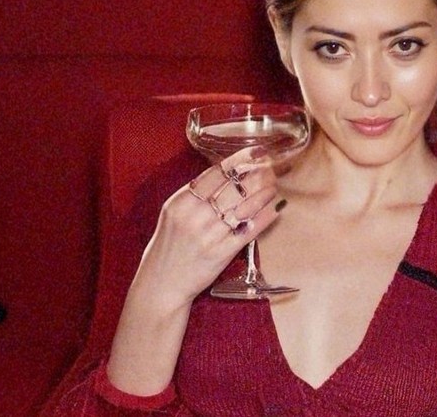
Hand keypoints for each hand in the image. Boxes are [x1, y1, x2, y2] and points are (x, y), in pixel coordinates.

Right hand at [131, 148, 279, 309]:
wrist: (161, 285)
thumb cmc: (169, 247)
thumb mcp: (173, 214)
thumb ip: (195, 195)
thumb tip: (226, 174)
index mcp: (181, 202)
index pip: (215, 173)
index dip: (240, 160)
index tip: (256, 152)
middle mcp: (194, 216)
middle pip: (233, 187)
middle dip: (257, 174)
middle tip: (271, 167)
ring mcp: (208, 235)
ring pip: (243, 206)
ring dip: (264, 193)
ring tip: (274, 185)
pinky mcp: (220, 253)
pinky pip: (248, 230)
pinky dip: (264, 217)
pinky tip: (275, 207)